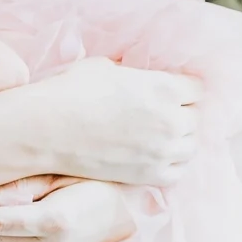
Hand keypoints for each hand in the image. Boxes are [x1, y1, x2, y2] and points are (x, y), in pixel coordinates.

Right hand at [23, 58, 201, 185]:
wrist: (45, 129)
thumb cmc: (70, 91)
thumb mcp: (105, 67)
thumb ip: (133, 74)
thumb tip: (138, 78)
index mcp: (163, 87)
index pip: (196, 88)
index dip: (183, 88)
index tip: (171, 91)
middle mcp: (170, 120)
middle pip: (196, 117)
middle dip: (181, 113)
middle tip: (159, 113)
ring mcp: (161, 150)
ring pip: (190, 145)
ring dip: (178, 139)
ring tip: (158, 136)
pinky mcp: (148, 174)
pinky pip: (178, 172)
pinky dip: (170, 164)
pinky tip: (154, 156)